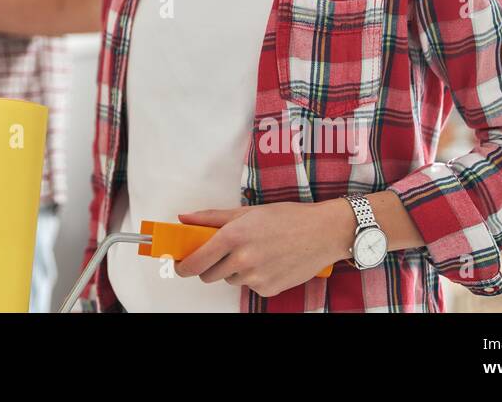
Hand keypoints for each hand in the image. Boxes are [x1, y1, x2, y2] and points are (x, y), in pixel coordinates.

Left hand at [174, 201, 346, 297]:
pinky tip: (268, 261)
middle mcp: (242, 260)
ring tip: (253, 251)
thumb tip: (183, 218)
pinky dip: (253, 276)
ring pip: (230, 280)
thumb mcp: (246, 212)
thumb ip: (211, 218)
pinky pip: (250, 286)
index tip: (179, 264)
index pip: (196, 261)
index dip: (183, 266)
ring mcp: (256, 277)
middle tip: (220, 253)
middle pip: (208, 275)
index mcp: (233, 237)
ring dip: (232, 270)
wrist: (323, 233)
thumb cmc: (286, 218)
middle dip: (209, 266)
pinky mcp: (269, 289)